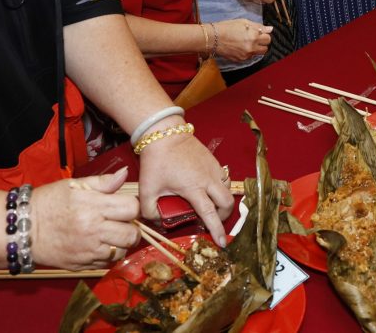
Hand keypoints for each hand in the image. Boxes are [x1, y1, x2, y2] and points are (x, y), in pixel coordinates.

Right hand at [31, 167, 141, 269]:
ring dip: (121, 244)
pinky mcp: (82, 265)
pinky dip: (108, 255)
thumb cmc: (49, 202)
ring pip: (122, 252)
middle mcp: (93, 231)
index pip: (132, 209)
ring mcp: (88, 251)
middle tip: (122, 223)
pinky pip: (107, 263)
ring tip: (111, 235)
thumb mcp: (74, 185)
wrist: (23, 229)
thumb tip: (124, 174)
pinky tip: (99, 245)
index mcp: (93, 207)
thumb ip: (103, 182)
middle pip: (131, 234)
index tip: (125, 206)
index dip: (132, 207)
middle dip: (132, 228)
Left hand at [137, 132, 233, 247]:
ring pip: (228, 190)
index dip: (217, 230)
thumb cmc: (155, 161)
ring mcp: (213, 168)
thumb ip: (149, 210)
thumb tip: (158, 221)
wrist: (164, 133)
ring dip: (222, 201)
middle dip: (224, 216)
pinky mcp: (213, 160)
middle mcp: (208, 179)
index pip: (210, 214)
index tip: (222, 243)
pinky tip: (207, 188)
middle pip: (227, 203)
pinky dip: (220, 188)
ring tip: (209, 204)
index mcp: (194, 188)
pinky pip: (223, 178)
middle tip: (213, 221)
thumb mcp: (147, 189)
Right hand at [214, 18, 271, 60]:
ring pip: (259, 54)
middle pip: (266, 48)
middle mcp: (252, 47)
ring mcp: (246, 55)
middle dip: (262, 43)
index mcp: (254, 36)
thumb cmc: (227, 27)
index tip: (260, 33)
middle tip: (255, 38)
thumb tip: (270, 29)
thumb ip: (258, 26)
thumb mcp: (243, 22)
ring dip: (257, 48)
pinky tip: (241, 46)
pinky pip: (250, 57)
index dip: (264, 35)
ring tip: (248, 42)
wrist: (213, 38)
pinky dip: (248, 52)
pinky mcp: (241, 60)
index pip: (268, 38)